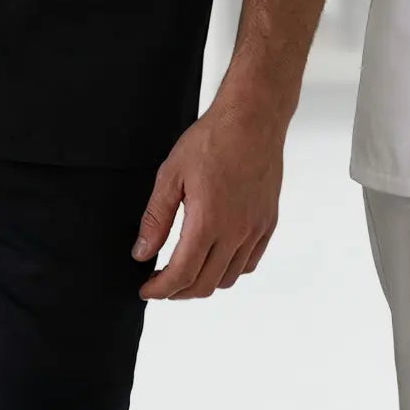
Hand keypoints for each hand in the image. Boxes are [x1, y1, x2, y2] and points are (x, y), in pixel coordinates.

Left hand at [131, 99, 283, 300]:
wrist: (253, 117)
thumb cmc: (213, 139)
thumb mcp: (171, 174)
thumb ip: (155, 218)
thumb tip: (142, 253)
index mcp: (208, 222)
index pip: (181, 275)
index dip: (160, 290)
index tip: (146, 290)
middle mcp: (235, 232)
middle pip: (205, 285)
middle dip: (178, 292)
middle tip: (161, 282)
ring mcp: (255, 229)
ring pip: (228, 278)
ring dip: (204, 282)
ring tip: (187, 269)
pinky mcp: (268, 221)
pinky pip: (250, 262)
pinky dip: (230, 269)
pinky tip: (216, 256)